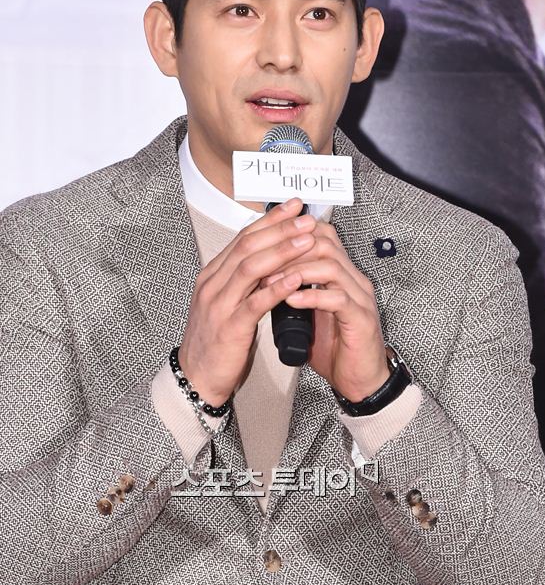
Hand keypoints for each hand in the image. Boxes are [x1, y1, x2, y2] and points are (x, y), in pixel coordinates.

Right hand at [178, 197, 317, 405]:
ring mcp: (219, 304)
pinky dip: (276, 288)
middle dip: (279, 229)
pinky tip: (295, 278)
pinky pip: (254, 302)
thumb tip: (275, 258)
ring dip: (281, 251)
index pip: (243, 238)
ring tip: (307, 241)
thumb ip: (246, 281)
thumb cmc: (217, 340)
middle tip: (305, 217)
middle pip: (247, 246)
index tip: (293, 207)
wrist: (197, 377)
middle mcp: (213, 284)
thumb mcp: (229, 302)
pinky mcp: (229, 327)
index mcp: (213, 275)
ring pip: (250, 268)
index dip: (270, 220)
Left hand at [261, 209, 389, 401]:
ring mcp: (360, 298)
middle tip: (261, 262)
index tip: (264, 247)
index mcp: (342, 274)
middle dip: (289, 251)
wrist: (359, 380)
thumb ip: (295, 290)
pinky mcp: (361, 319)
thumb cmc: (335, 347)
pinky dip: (311, 296)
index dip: (291, 236)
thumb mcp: (309, 312)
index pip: (320, 235)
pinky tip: (291, 300)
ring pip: (330, 266)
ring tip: (271, 282)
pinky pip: (338, 299)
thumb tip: (264, 275)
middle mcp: (353, 280)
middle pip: (324, 243)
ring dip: (296, 271)